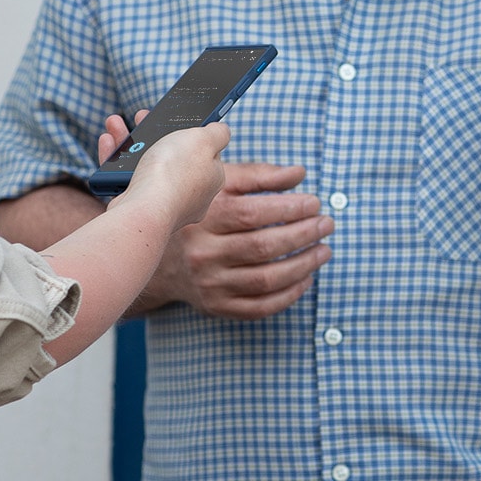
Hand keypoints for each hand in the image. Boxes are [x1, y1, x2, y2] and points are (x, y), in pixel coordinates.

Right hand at [103, 112, 228, 232]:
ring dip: (128, 140)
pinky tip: (107, 141)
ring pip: (144, 165)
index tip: (176, 116)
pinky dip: (115, 159)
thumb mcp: (204, 139)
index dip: (190, 131)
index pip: (205, 152)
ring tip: (115, 123)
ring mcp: (162, 202)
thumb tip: (222, 130)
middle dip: (153, 132)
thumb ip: (218, 132)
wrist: (143, 210)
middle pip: (171, 155)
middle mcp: (189, 194)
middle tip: (142, 116)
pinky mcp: (138, 207)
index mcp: (210, 179)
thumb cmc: (174, 173)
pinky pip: (125, 178)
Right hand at [142, 162, 329, 319]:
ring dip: (303, 265)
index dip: (288, 208)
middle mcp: (202, 252)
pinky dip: (288, 295)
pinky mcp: (215, 306)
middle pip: (262, 246)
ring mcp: (209, 283)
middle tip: (327, 224)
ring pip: (265, 279)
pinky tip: (306, 278)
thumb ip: (258, 175)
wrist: (153, 253)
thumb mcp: (217, 182)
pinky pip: (259, 307)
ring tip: (324, 250)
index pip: (252, 213)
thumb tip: (299, 174)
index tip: (314, 202)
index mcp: (202, 217)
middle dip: (303, 235)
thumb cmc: (196, 211)